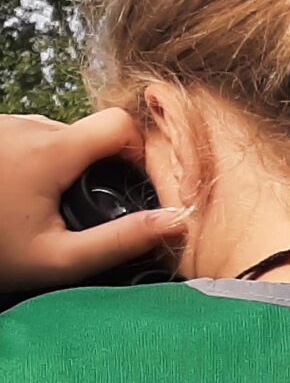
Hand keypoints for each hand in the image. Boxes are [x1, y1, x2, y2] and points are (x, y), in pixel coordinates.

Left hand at [0, 109, 188, 293]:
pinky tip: (20, 192)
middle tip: (82, 208)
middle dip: (97, 166)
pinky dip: (36, 159)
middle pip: (88, 132)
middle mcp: (26, 125)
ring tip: (44, 204)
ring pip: (57, 133)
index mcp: (49, 150)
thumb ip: (122, 240)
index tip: (136, 185)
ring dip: (64, 163)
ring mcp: (2, 123)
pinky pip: (28, 135)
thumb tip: (179, 221)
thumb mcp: (59, 259)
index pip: (119, 124)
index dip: (139, 151)